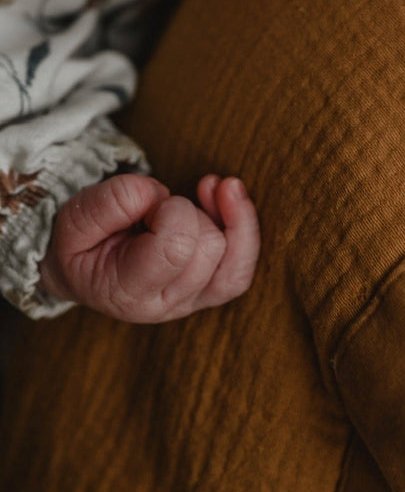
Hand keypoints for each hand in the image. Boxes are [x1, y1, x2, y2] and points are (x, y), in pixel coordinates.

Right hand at [38, 172, 259, 321]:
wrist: (81, 268)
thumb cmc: (79, 243)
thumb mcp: (74, 218)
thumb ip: (110, 202)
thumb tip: (157, 195)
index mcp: (127, 291)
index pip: (176, 249)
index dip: (171, 210)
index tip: (147, 202)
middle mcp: (165, 304)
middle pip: (210, 248)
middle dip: (189, 212)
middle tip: (157, 208)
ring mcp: (191, 300)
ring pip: (236, 259)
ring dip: (230, 215)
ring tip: (210, 186)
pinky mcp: (209, 289)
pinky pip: (242, 265)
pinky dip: (243, 226)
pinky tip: (226, 195)